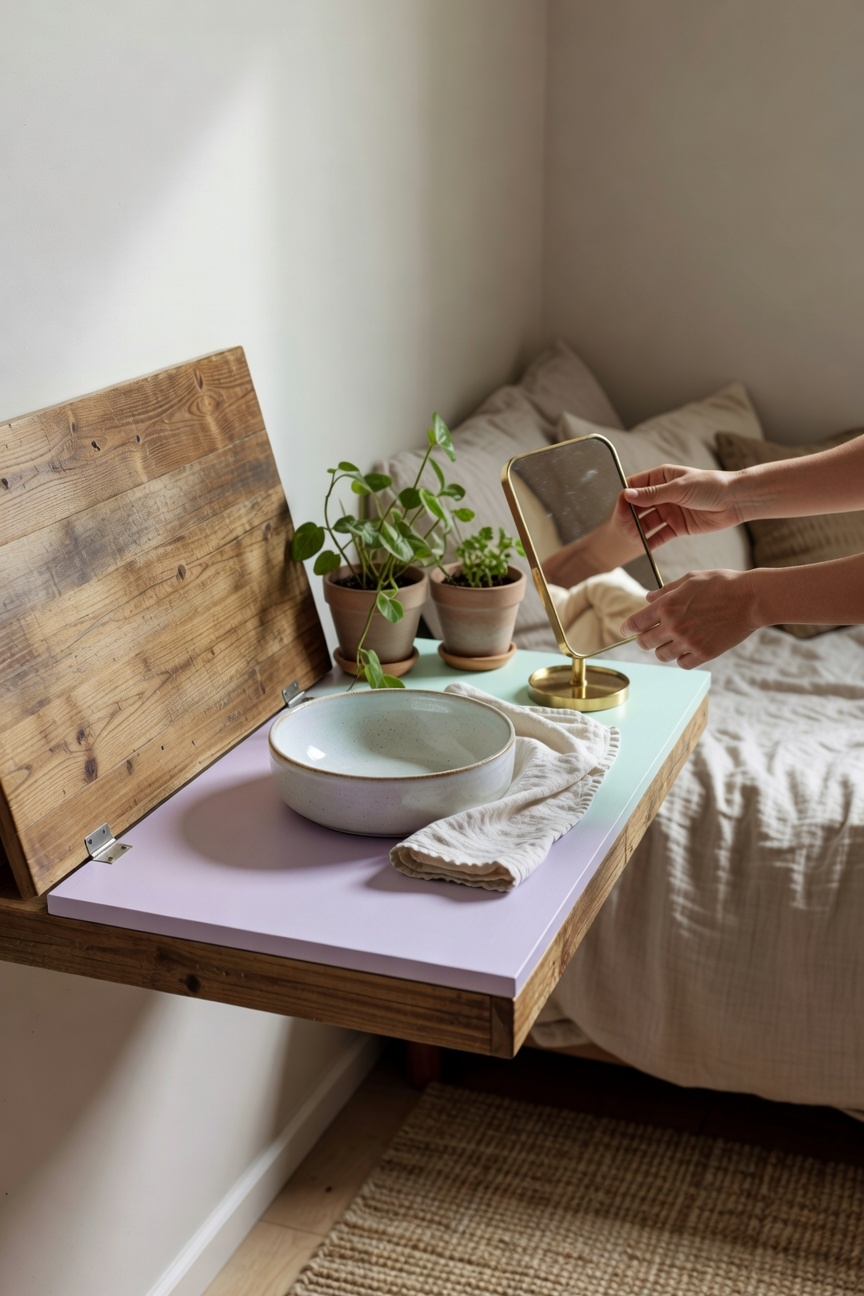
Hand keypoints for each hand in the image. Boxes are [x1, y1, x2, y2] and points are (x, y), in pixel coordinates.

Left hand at [619, 569, 758, 667]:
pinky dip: (681, 658)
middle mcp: (673, 626)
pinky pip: (682, 664)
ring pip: (661, 655)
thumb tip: (648, 598)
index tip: (627, 630)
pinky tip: (687, 648)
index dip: (627, 628)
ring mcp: (688, 642)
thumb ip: (666, 590)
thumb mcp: (690, 579)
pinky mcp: (704, 654)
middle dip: (645, 639)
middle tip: (652, 634)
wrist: (751, 598)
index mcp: (667, 605)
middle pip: (644, 643)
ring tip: (673, 640)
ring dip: (663, 648)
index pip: (635, 623)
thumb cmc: (721, 583)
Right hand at [622, 464, 745, 546]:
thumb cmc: (709, 486)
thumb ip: (652, 494)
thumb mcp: (678, 488)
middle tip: (622, 526)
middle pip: (639, 506)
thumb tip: (627, 495)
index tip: (617, 506)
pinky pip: (660, 535)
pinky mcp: (678, 526)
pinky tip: (644, 547)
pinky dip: (652, 541)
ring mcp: (669, 511)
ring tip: (631, 538)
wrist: (735, 501)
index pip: (636, 485)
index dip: (626, 495)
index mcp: (661, 477)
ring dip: (639, 530)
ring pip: (648, 522)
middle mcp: (663, 494)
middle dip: (630, 516)